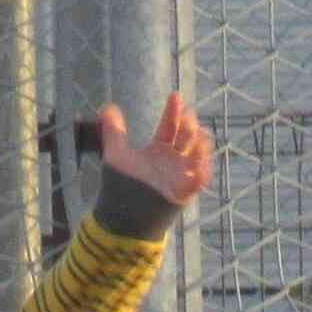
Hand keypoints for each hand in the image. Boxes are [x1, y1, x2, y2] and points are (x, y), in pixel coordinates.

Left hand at [99, 94, 215, 207]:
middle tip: (187, 116)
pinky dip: (203, 171)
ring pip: (198, 156)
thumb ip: (114, 132)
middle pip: (186, 138)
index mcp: (159, 149)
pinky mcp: (184, 192)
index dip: (173, 111)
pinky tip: (201, 163)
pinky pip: (199, 181)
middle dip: (189, 125)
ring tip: (199, 134)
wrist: (123, 215)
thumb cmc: (121, 186)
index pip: (170, 126)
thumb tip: (108, 107)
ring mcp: (180, 175)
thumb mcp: (116, 155)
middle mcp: (172, 160)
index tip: (176, 96)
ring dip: (201, 144)